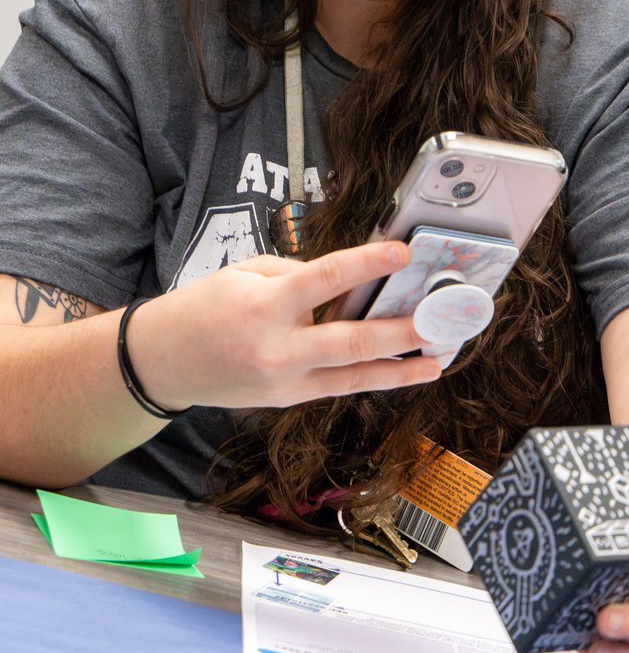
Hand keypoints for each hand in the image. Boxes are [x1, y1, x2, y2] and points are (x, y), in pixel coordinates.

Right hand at [127, 240, 441, 410]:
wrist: (163, 362)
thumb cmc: (204, 307)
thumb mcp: (246, 273)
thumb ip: (297, 275)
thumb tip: (346, 283)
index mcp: (265, 306)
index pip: (326, 279)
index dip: (368, 263)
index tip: (403, 252)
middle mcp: (279, 349)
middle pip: (353, 341)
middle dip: (403, 331)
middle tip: (440, 320)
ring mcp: (285, 382)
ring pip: (355, 377)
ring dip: (401, 367)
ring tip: (438, 358)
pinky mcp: (288, 399)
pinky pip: (338, 386)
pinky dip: (372, 377)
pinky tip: (402, 369)